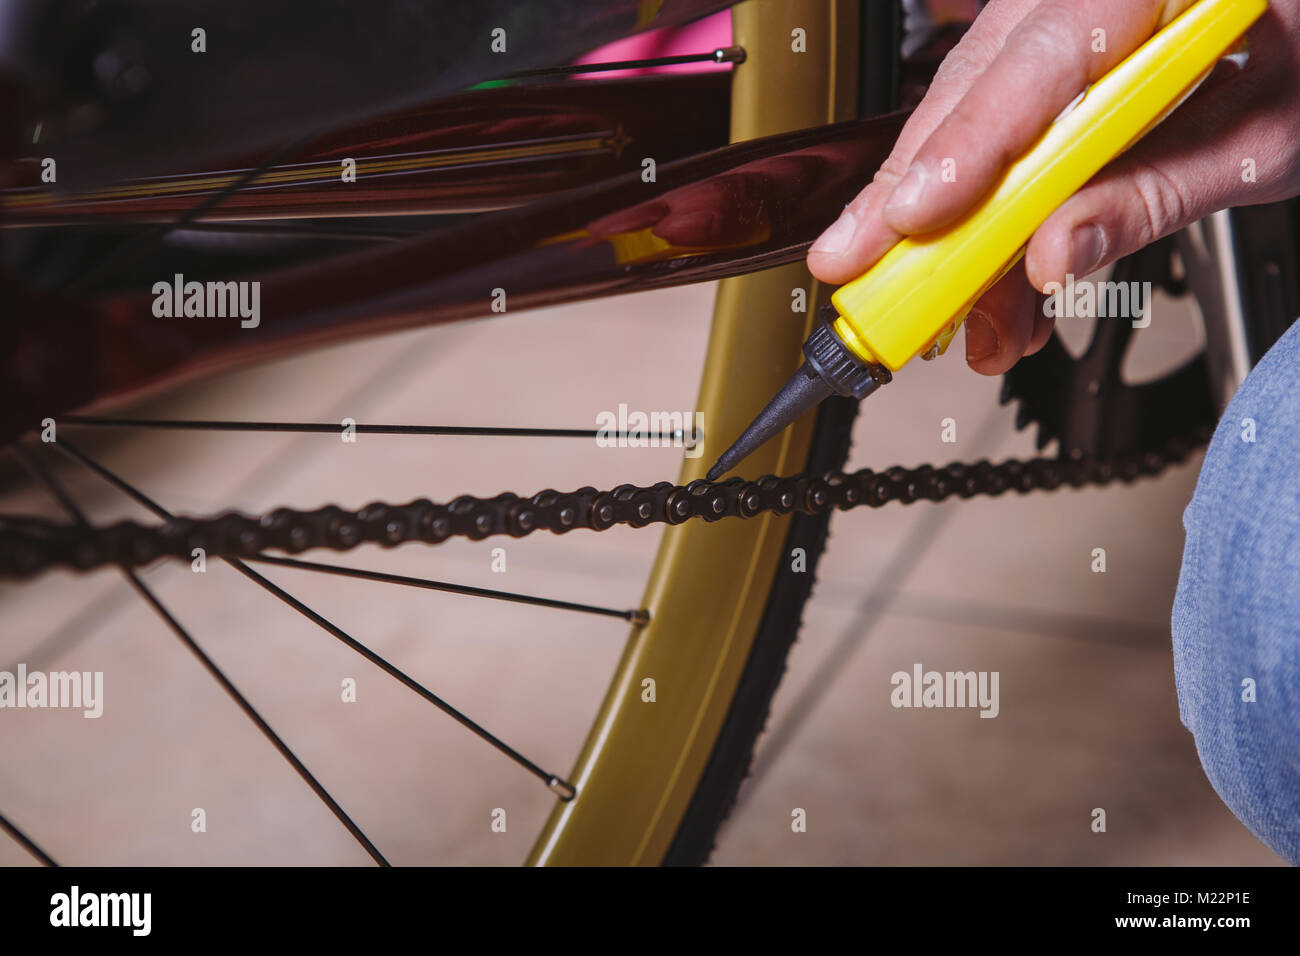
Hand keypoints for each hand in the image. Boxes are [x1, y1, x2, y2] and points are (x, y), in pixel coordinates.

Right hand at [807, 0, 1299, 374]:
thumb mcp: (1260, 138)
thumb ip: (1153, 194)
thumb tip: (1054, 255)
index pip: (1040, 59)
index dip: (967, 143)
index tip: (916, 215)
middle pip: (976, 88)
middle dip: (912, 194)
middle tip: (863, 267)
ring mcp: (1067, 21)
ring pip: (971, 120)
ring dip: (953, 230)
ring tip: (954, 313)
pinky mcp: (1056, 67)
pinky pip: (999, 135)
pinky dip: (989, 220)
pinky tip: (991, 287)